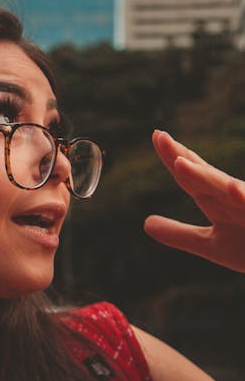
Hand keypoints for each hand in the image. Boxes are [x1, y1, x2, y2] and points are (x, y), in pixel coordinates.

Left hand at [144, 130, 244, 272]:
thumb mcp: (212, 245)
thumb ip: (179, 234)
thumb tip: (145, 223)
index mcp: (216, 201)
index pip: (189, 177)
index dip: (171, 158)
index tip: (156, 135)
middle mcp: (232, 198)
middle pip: (203, 175)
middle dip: (182, 156)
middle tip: (160, 136)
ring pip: (226, 188)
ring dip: (204, 175)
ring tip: (180, 163)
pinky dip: (244, 197)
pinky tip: (232, 190)